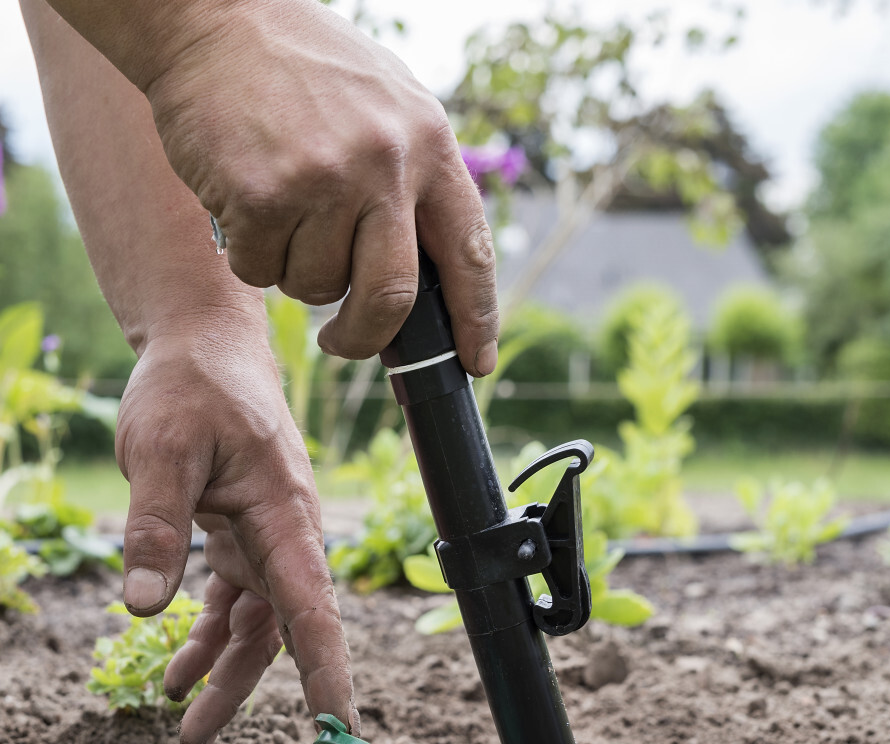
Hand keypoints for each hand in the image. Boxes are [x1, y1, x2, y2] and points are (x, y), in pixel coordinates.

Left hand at [115, 316, 357, 743]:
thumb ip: (156, 526)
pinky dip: (206, 635)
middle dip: (243, 689)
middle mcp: (284, 537)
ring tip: (183, 724)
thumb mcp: (161, 451)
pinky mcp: (239, 536)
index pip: (313, 609)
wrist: (207, 349)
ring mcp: (263, 539)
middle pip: (279, 631)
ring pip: (254, 624)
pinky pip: (231, 600)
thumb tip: (145, 608)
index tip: (337, 727)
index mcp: (284, 518)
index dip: (326, 671)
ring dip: (222, 672)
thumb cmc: (193, 390)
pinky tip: (176, 667)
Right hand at [140, 0, 498, 370]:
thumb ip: (417, 181)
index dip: (476, 318)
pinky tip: (243, 201)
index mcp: (429, 145)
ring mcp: (324, 180)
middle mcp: (385, 164)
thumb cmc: (305, 70)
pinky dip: (249, 253)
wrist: (211, 14)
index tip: (476, 361)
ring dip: (295, 272)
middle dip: (367, 336)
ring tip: (281, 212)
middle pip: (392, 297)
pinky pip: (260, 270)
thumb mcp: (389, 107)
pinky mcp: (262, 195)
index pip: (470, 254)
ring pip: (317, 287)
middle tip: (345, 341)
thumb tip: (433, 278)